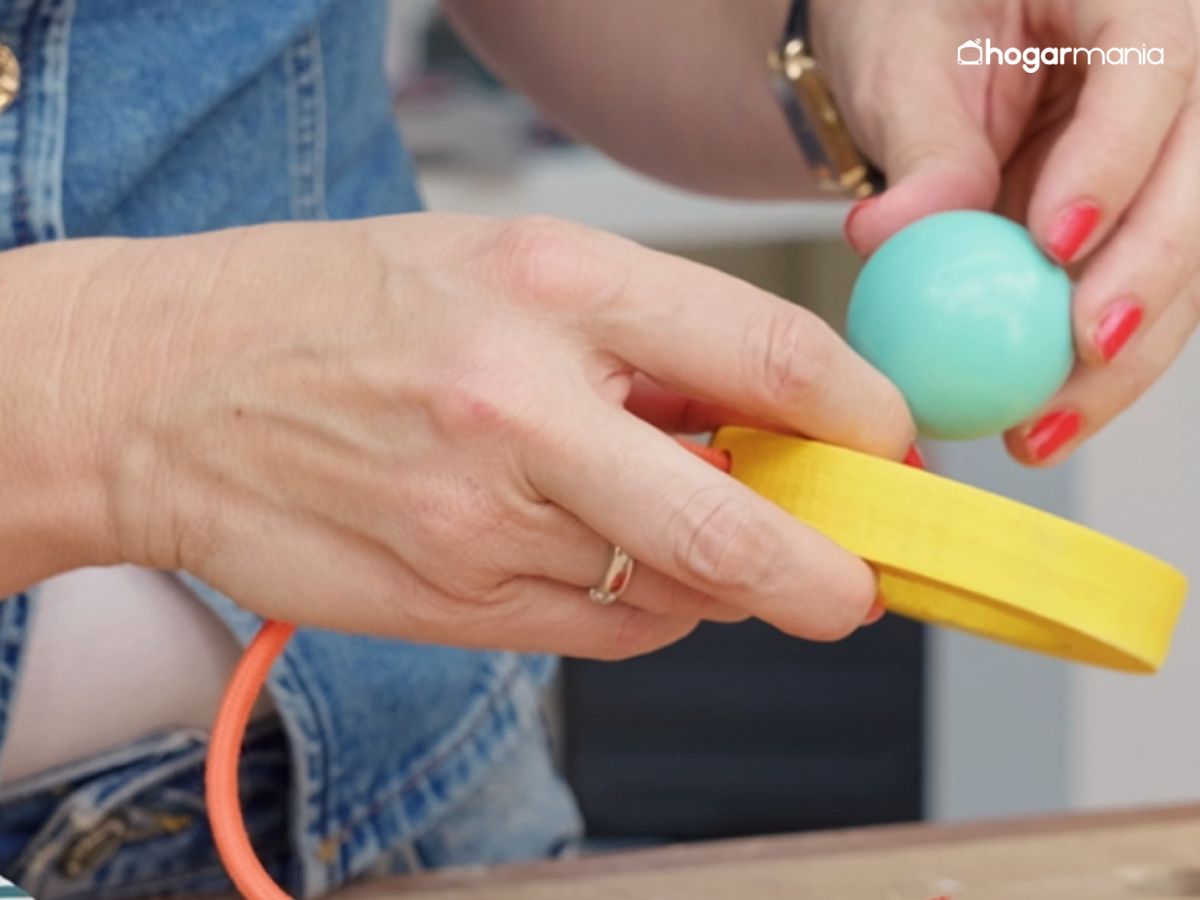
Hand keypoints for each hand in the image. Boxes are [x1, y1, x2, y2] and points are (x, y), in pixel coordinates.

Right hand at [99, 215, 912, 656]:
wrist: (163, 388)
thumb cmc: (333, 310)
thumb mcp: (499, 265)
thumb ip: (641, 345)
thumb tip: (763, 423)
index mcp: (552, 284)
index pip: (771, 355)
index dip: (863, 416)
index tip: (890, 450)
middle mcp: (521, 406)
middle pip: (737, 524)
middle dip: (829, 572)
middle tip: (861, 583)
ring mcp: (479, 520)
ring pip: (666, 589)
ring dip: (706, 575)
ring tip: (652, 516)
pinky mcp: (448, 603)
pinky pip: (597, 627)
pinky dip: (634, 605)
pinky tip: (587, 553)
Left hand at [819, 0, 1199, 462]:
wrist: (918, 36)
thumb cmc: (912, 17)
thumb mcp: (902, 59)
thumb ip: (922, 147)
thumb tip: (897, 236)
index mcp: (1133, 1)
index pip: (1150, 77)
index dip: (1113, 168)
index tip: (1054, 248)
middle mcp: (1175, 76)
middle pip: (1193, 187)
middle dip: (1141, 287)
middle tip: (1076, 361)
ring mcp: (1166, 151)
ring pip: (1180, 261)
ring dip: (1120, 359)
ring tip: (1042, 431)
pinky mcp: (1135, 215)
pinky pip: (1131, 291)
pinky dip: (1089, 362)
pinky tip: (1045, 419)